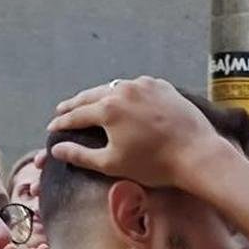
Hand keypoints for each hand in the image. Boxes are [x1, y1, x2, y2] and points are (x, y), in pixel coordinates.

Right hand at [45, 76, 229, 188]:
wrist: (197, 153)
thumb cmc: (153, 164)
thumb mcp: (111, 163)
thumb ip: (80, 154)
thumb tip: (56, 149)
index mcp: (107, 108)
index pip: (76, 114)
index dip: (62, 122)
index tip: (52, 127)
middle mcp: (123, 89)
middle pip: (91, 95)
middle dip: (75, 104)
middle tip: (62, 109)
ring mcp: (144, 84)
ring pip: (113, 87)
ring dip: (99, 95)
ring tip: (90, 103)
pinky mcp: (162, 86)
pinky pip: (136, 86)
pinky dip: (124, 93)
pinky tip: (123, 99)